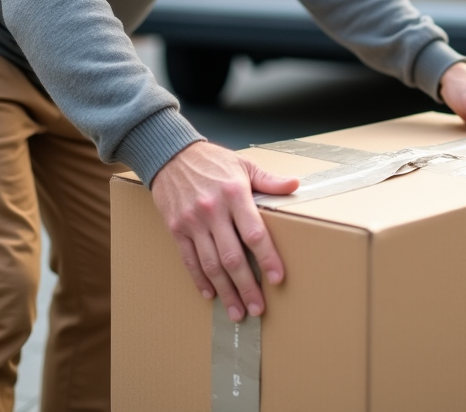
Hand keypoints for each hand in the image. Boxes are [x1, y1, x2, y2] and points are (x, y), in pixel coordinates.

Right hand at [151, 140, 299, 321]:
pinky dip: (200, 280)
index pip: (254, 232)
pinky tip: (211, 295)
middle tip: (258, 308)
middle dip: (247, 286)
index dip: (267, 258)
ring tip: (237, 312)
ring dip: (225, 292)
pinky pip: (189, 260)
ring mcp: (192, 222)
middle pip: (232, 257)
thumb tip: (295, 184)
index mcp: (234, 194)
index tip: (277, 278)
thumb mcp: (244, 164)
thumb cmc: (212, 161)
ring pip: (211, 264)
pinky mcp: (176, 229)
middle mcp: (213, 211)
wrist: (170, 154)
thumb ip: (269, 180)